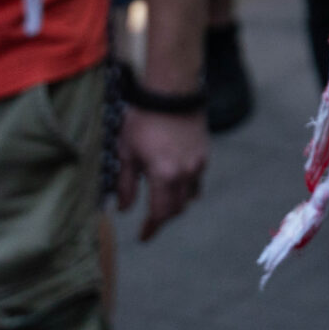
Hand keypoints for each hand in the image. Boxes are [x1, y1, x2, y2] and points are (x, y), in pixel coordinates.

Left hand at [116, 102, 208, 240]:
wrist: (171, 92)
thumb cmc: (143, 120)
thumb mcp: (126, 152)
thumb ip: (125, 184)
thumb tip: (124, 208)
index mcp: (165, 175)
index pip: (160, 213)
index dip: (152, 228)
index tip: (143, 237)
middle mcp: (186, 173)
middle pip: (177, 208)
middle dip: (163, 218)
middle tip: (150, 222)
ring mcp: (198, 163)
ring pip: (190, 195)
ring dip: (176, 202)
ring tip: (163, 201)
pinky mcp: (204, 152)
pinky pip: (197, 179)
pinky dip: (187, 187)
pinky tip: (176, 182)